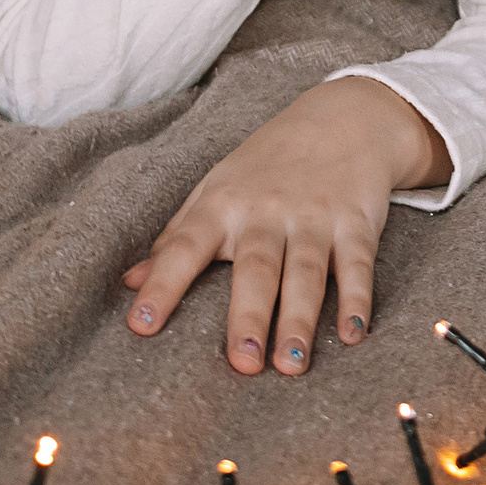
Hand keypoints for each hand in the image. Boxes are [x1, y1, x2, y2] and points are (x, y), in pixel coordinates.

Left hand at [121, 76, 451, 374]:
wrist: (342, 118)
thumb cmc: (267, 165)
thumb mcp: (216, 190)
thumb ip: (177, 238)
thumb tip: (128, 283)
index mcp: (222, 205)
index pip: (186, 247)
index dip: (163, 284)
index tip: (142, 324)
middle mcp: (268, 211)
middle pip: (257, 268)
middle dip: (249, 316)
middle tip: (242, 365)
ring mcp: (315, 216)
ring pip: (306, 272)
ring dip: (301, 319)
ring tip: (291, 365)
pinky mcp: (356, 222)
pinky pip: (357, 265)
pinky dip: (357, 300)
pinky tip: (352, 335)